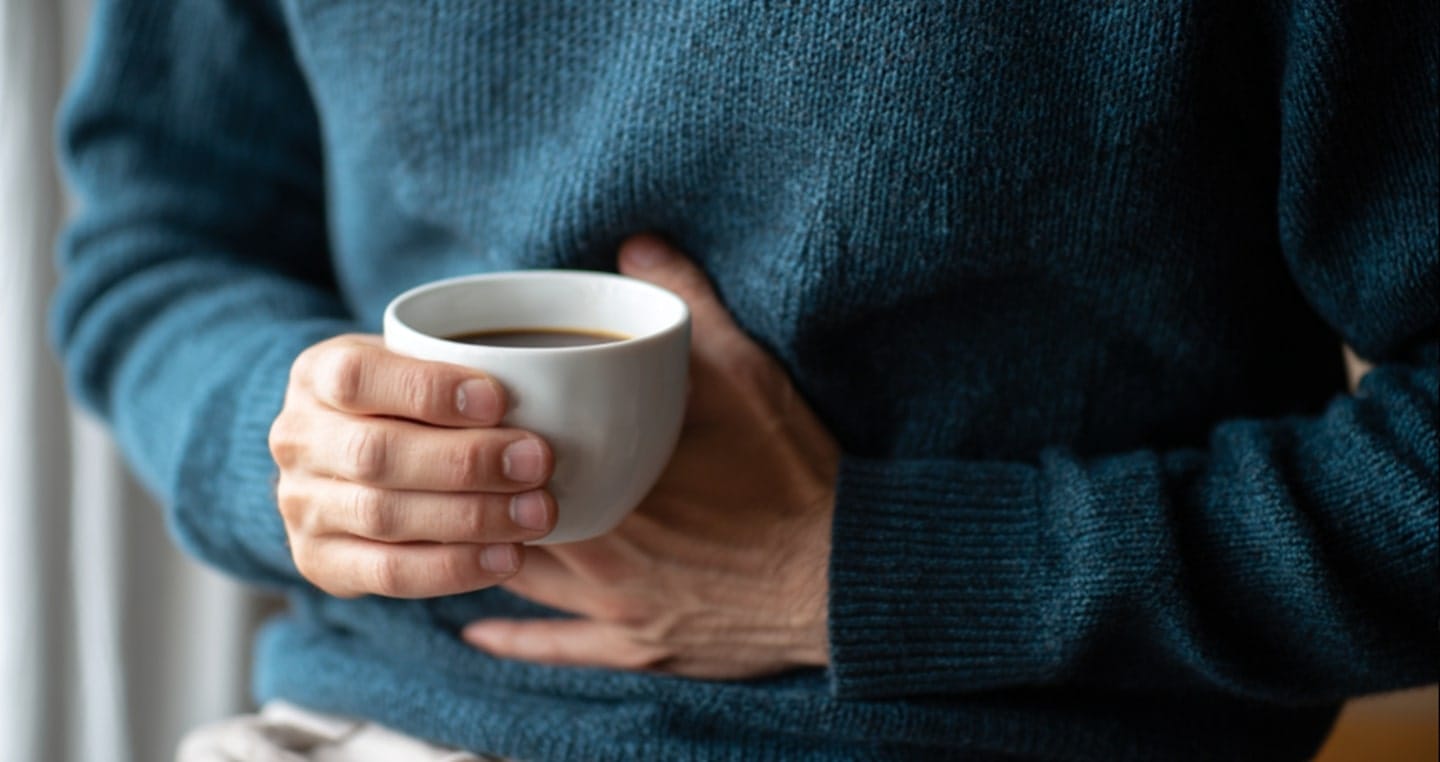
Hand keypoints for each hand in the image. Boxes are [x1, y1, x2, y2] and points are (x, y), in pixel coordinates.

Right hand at [268, 335, 556, 597]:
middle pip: (376, 453)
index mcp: (316, 374)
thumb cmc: (407, 400)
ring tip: (538, 514)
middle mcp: (297, 439)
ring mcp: (301, 505)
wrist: (348, 455)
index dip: (427, 390)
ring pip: (385, 517)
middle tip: (538, 463)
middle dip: (467, 461)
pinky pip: (388, 575)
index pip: (356, 377)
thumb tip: (558, 387)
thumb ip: (464, 367)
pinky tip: (509, 558)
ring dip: (472, 518)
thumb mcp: (419, 363)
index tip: (499, 400)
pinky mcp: (319, 562)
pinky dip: (455, 569)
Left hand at [462, 236, 838, 679]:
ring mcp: (617, 611)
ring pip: (522, 587)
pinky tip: (477, 631)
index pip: (510, 467)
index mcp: (614, 489)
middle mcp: (602, 557)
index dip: (472, 446)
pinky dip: (515, 641)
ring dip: (484, 560)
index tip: (452, 422)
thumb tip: (639, 244)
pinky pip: (559, 649)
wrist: (849, 576)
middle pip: (502, 527)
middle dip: (469, 502)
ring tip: (446, 534)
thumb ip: (689, 310)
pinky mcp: (641, 648)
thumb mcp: (747, 378)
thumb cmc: (795, 476)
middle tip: (442, 473)